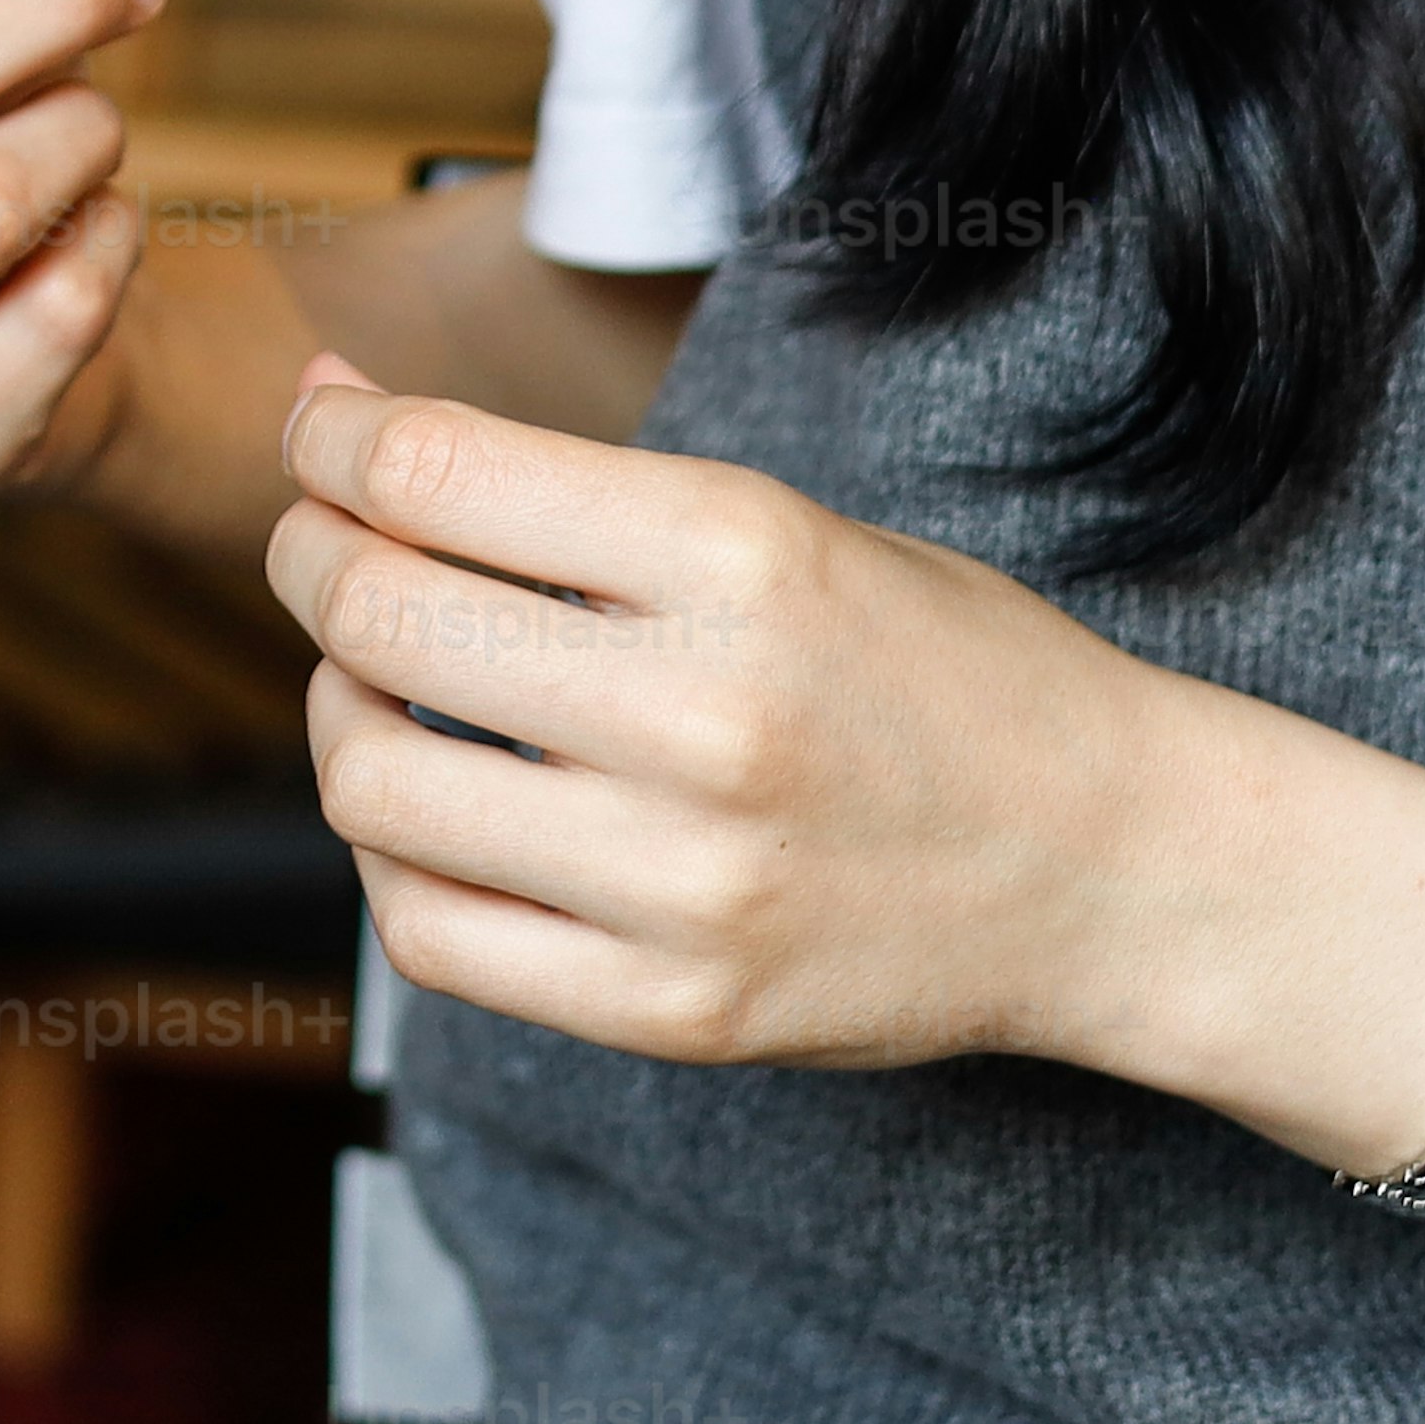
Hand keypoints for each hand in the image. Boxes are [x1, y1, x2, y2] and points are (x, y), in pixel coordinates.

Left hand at [266, 355, 1212, 1075]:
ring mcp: (685, 883)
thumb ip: (560, 487)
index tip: (319, 436)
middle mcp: (705, 717)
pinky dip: (394, 856)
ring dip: (336, 710)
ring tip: (379, 684)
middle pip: (380, 618)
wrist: (1113, 868)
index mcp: (745, 555)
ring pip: (372, 786)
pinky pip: (432, 935)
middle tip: (325, 545)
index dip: (332, 442)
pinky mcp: (674, 1010)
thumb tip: (339, 414)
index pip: (436, 473)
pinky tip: (434, 805)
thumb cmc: (945, 671)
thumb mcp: (784, 524)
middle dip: (311, 557)